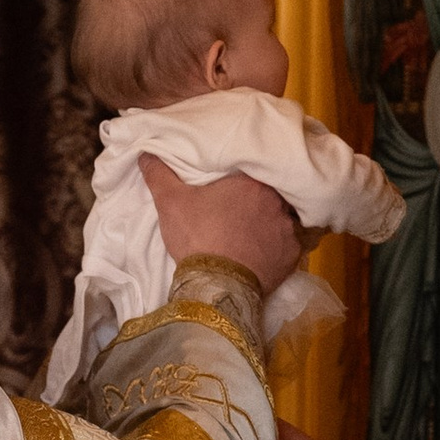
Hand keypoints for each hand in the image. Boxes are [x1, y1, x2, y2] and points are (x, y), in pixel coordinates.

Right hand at [142, 157, 305, 288]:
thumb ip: (160, 175)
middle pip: (272, 192)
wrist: (216, 285)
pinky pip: (291, 244)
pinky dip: (280, 246)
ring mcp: (287, 227)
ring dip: (272, 222)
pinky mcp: (292, 254)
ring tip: (257, 231)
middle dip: (261, 199)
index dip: (244, 178)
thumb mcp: (171, 203)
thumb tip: (146, 154)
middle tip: (245, 210)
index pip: (254, 170)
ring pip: (284, 217)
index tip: (234, 188)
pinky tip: (267, 250)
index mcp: (252, 181)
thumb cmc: (196, 236)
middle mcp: (277, 200)